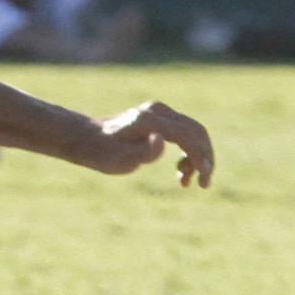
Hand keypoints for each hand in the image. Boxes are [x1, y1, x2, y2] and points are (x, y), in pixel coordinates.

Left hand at [72, 99, 214, 188]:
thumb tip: (162, 139)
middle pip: (196, 131)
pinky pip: (185, 132)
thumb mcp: (120, 159)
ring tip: (185, 180)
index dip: (200, 156)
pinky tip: (181, 169)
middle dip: (205, 157)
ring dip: (198, 156)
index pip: (188, 135)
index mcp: (150, 121)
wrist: (88, 138)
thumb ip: (144, 151)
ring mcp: (159, 111)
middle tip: (203, 183)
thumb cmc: (103, 152)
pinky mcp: (159, 117)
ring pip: (194, 131)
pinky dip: (189, 150)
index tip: (203, 179)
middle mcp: (157, 111)